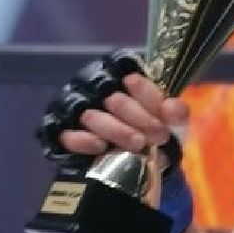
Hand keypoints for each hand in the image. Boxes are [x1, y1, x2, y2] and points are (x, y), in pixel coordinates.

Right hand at [36, 50, 188, 172]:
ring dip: (117, 131)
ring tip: (138, 144)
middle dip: (139, 117)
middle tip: (158, 135)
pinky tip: (101, 147)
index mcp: (118, 71)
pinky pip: (67, 133)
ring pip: (91, 114)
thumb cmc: (150, 131)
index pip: (126, 69)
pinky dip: (85, 140)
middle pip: (112, 95)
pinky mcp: (58, 130)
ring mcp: (72, 106)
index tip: (164, 112)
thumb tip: (172, 109)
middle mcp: (91, 83)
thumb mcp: (170, 121)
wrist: (130, 163)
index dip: (146, 90)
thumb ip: (175, 112)